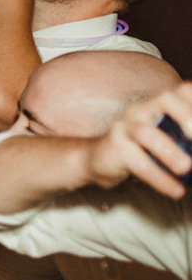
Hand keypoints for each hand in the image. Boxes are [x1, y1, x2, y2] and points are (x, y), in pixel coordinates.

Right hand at [84, 84, 191, 198]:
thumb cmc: (140, 149)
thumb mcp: (164, 138)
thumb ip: (184, 140)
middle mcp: (142, 109)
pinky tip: (176, 190)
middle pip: (165, 99)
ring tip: (186, 169)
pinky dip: (160, 179)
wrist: (97, 160)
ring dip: (169, 152)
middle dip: (186, 115)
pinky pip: (138, 163)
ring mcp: (125, 126)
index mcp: (158, 104)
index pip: (181, 90)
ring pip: (146, 133)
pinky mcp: (115, 148)